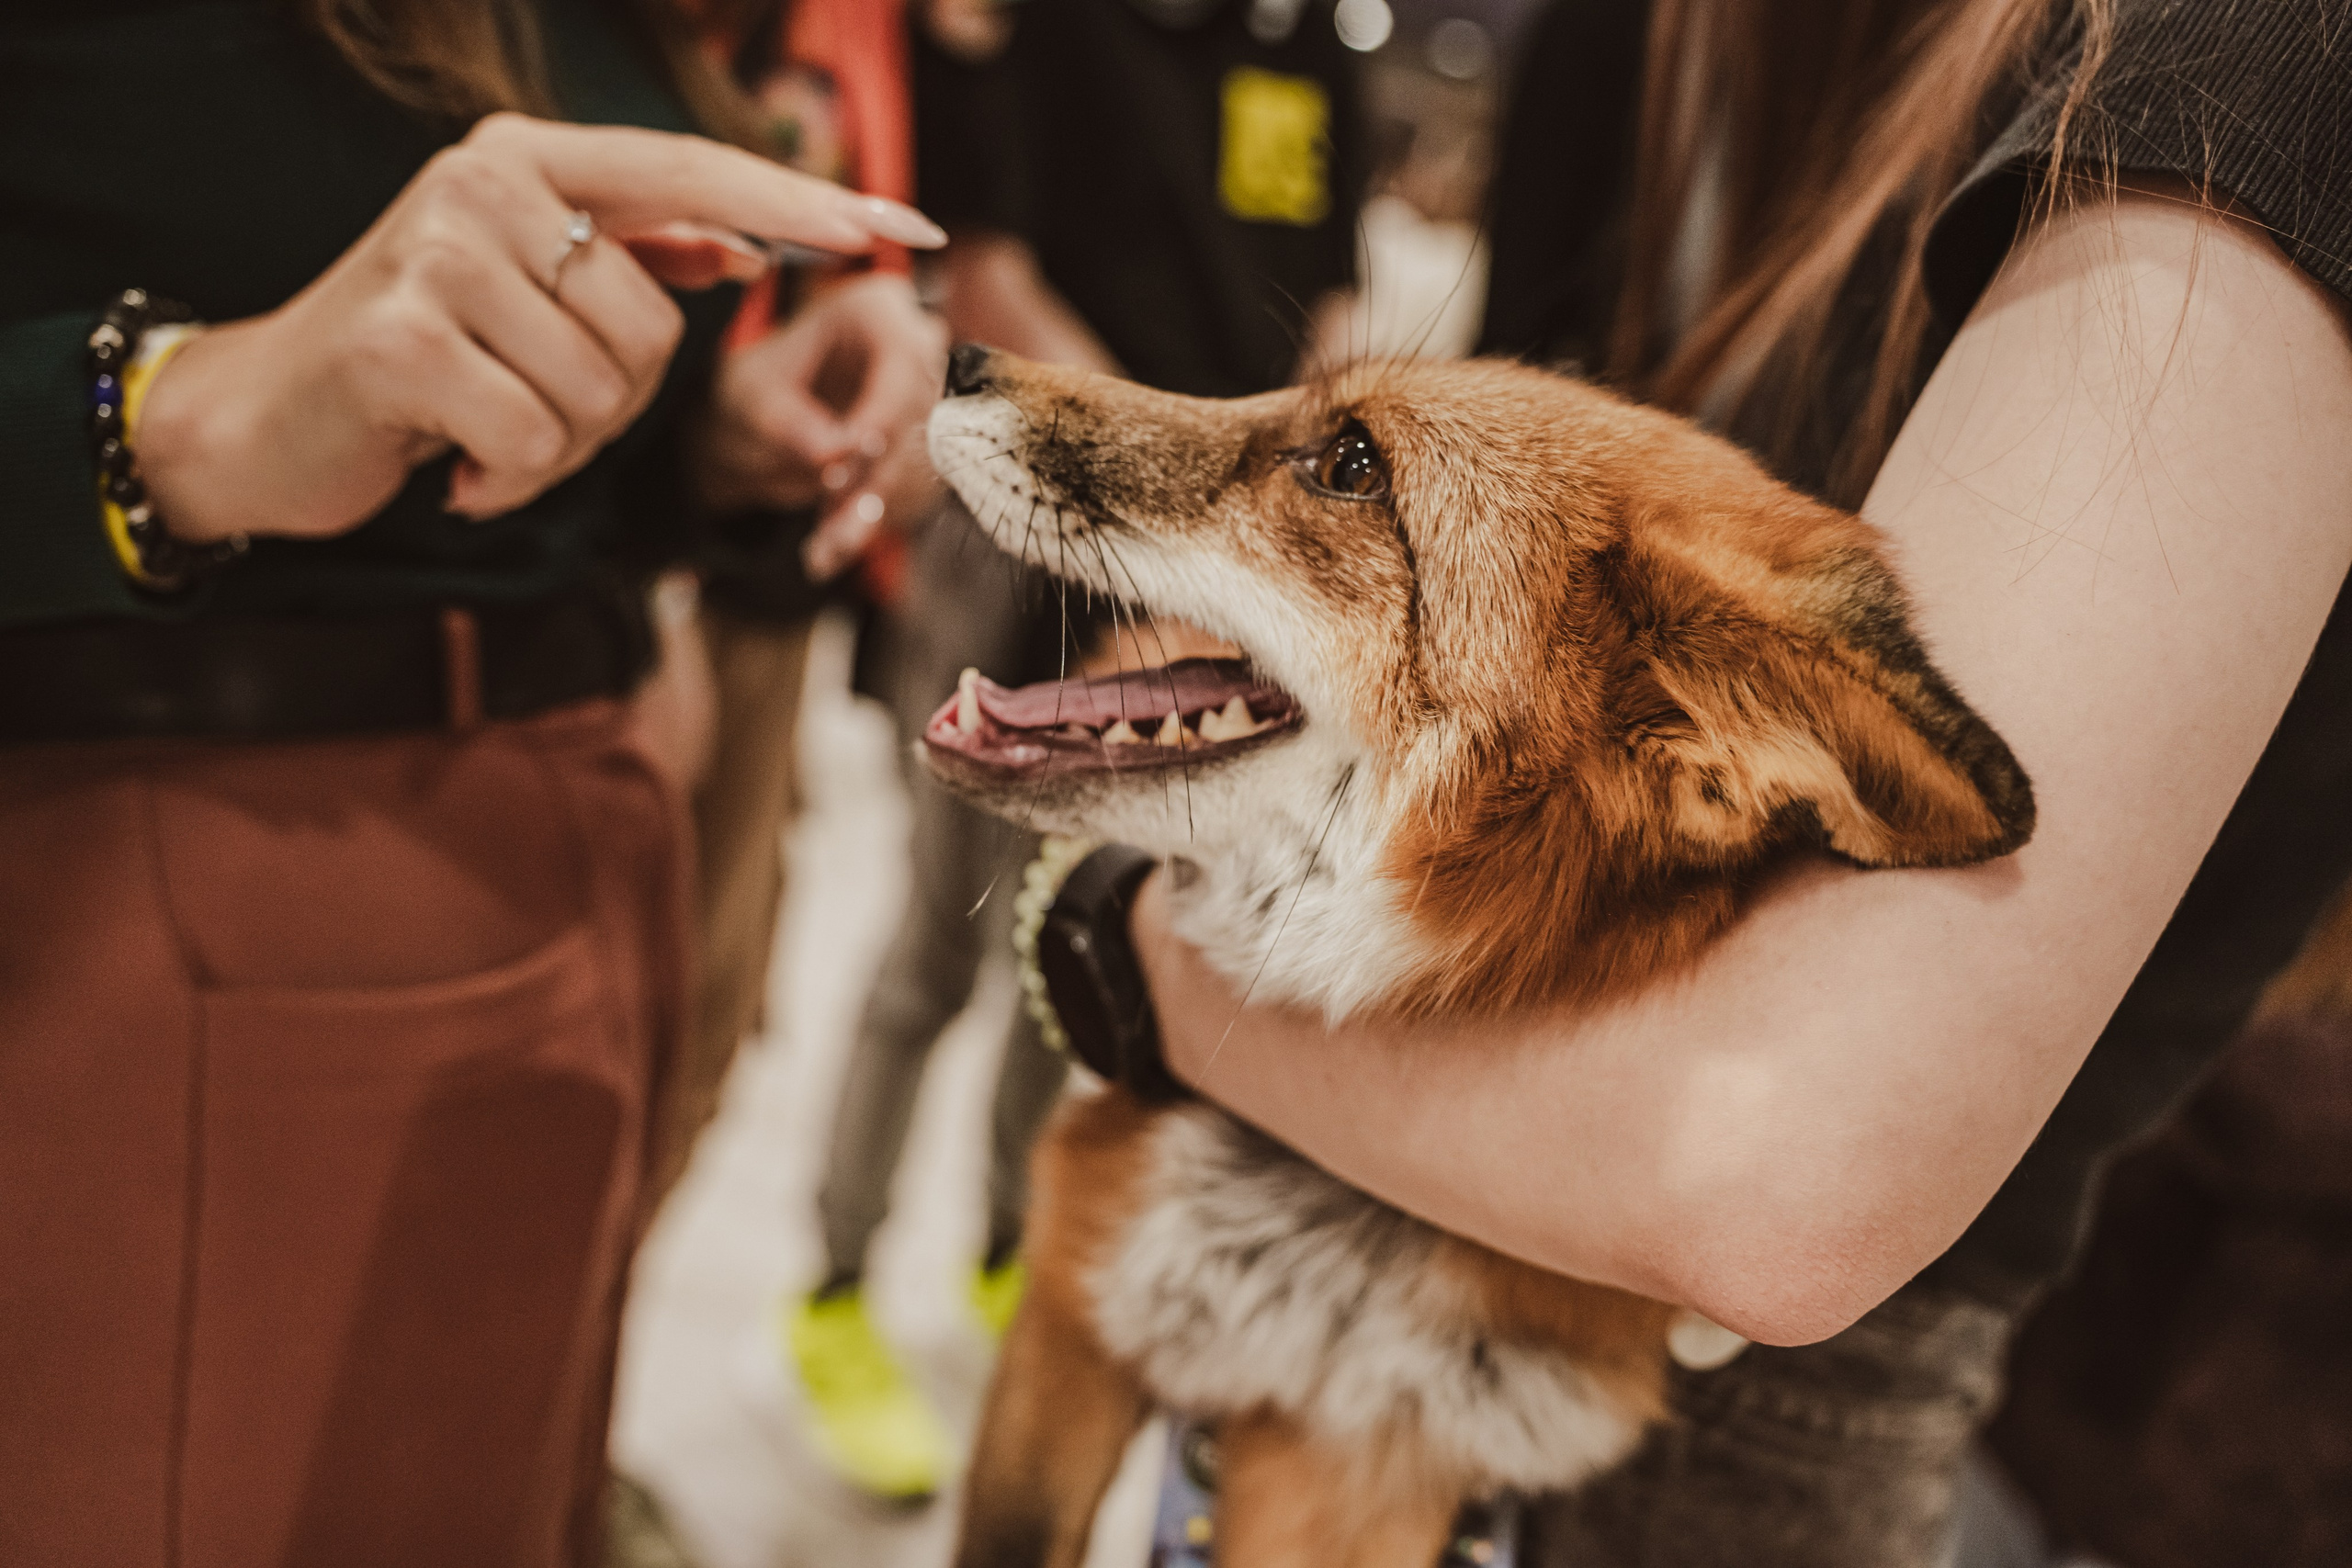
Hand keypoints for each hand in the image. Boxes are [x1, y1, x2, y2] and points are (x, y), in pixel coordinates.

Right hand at [136, 113, 944, 544]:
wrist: (257, 420)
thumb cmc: (413, 363)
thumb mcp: (520, 294)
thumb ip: (624, 258)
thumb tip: (733, 245)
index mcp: (524, 160)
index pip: (697, 171)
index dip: (805, 202)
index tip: (907, 228)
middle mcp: (483, 185)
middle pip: (657, 331)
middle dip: (613, 409)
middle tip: (522, 411)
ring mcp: (437, 255)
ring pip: (604, 395)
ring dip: (557, 451)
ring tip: (478, 432)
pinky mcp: (404, 340)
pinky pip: (536, 440)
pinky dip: (508, 480)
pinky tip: (451, 465)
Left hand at [694, 270, 948, 578]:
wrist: (754, 423)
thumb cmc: (752, 392)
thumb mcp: (751, 399)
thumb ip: (791, 421)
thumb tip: (835, 453)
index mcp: (873, 310)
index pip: (903, 359)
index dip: (883, 412)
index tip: (849, 459)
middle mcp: (912, 349)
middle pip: (917, 418)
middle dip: (874, 477)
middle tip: (833, 525)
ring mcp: (922, 401)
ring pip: (916, 464)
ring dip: (870, 511)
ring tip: (824, 549)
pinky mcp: (919, 448)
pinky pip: (906, 492)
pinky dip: (866, 522)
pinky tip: (829, 548)